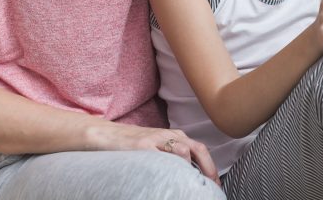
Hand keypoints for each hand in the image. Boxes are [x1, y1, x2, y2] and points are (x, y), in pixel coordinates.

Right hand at [86, 123, 220, 184]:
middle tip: (214, 186)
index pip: (200, 150)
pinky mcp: (142, 146)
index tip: (216, 184)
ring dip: (193, 167)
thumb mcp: (158, 147)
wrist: (106, 135)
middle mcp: (169, 135)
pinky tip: (175, 177)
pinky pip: (161, 156)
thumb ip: (173, 157)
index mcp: (175, 136)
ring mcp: (156, 139)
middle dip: (209, 168)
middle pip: (197, 149)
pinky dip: (172, 166)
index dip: (211, 167)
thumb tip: (190, 174)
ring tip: (198, 184)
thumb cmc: (133, 145)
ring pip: (183, 150)